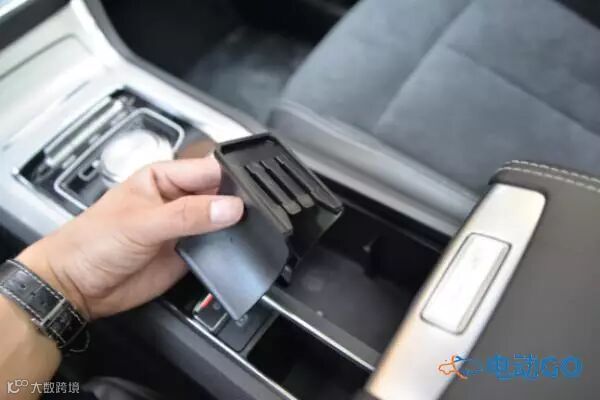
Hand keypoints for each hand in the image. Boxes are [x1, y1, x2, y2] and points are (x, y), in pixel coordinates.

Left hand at [16, 156, 243, 318]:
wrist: (77, 287)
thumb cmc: (92, 242)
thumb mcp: (141, 222)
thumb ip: (187, 215)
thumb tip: (229, 207)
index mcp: (164, 178)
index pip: (207, 169)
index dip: (230, 178)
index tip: (250, 192)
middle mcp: (178, 200)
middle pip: (219, 194)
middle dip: (237, 202)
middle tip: (253, 214)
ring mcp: (185, 228)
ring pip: (221, 221)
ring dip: (234, 227)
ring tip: (247, 232)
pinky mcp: (189, 254)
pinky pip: (217, 248)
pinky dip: (229, 249)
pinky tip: (236, 250)